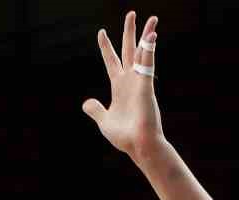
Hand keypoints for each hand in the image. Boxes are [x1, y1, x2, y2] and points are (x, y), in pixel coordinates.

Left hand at [82, 12, 163, 158]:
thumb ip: (96, 110)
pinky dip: (149, 50)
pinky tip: (152, 35)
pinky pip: (147, 64)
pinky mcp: (146, 86)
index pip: (111, 60)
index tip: (101, 32)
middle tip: (131, 13)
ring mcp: (139, 82)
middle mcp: (130, 80)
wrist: (138, 146)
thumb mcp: (104, 121)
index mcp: (119, 86)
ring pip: (142, 52)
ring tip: (152, 19)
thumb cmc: (124, 136)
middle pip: (129, 50)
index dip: (106, 46)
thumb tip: (86, 103)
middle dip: (130, 32)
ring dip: (146, 35)